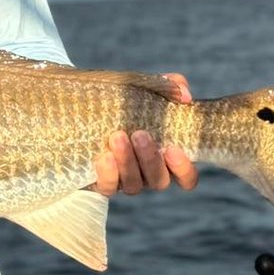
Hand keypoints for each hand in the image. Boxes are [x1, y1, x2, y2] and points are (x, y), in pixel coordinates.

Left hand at [92, 73, 198, 196]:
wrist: (87, 105)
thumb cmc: (128, 100)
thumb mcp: (149, 89)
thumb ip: (171, 87)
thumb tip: (184, 95)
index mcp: (166, 157)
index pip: (186, 177)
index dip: (184, 169)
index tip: (173, 149)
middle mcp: (148, 173)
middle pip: (159, 181)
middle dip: (151, 159)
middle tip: (140, 134)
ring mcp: (126, 180)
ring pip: (134, 185)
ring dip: (128, 161)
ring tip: (118, 136)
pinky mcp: (103, 181)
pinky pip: (108, 187)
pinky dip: (108, 173)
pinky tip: (105, 155)